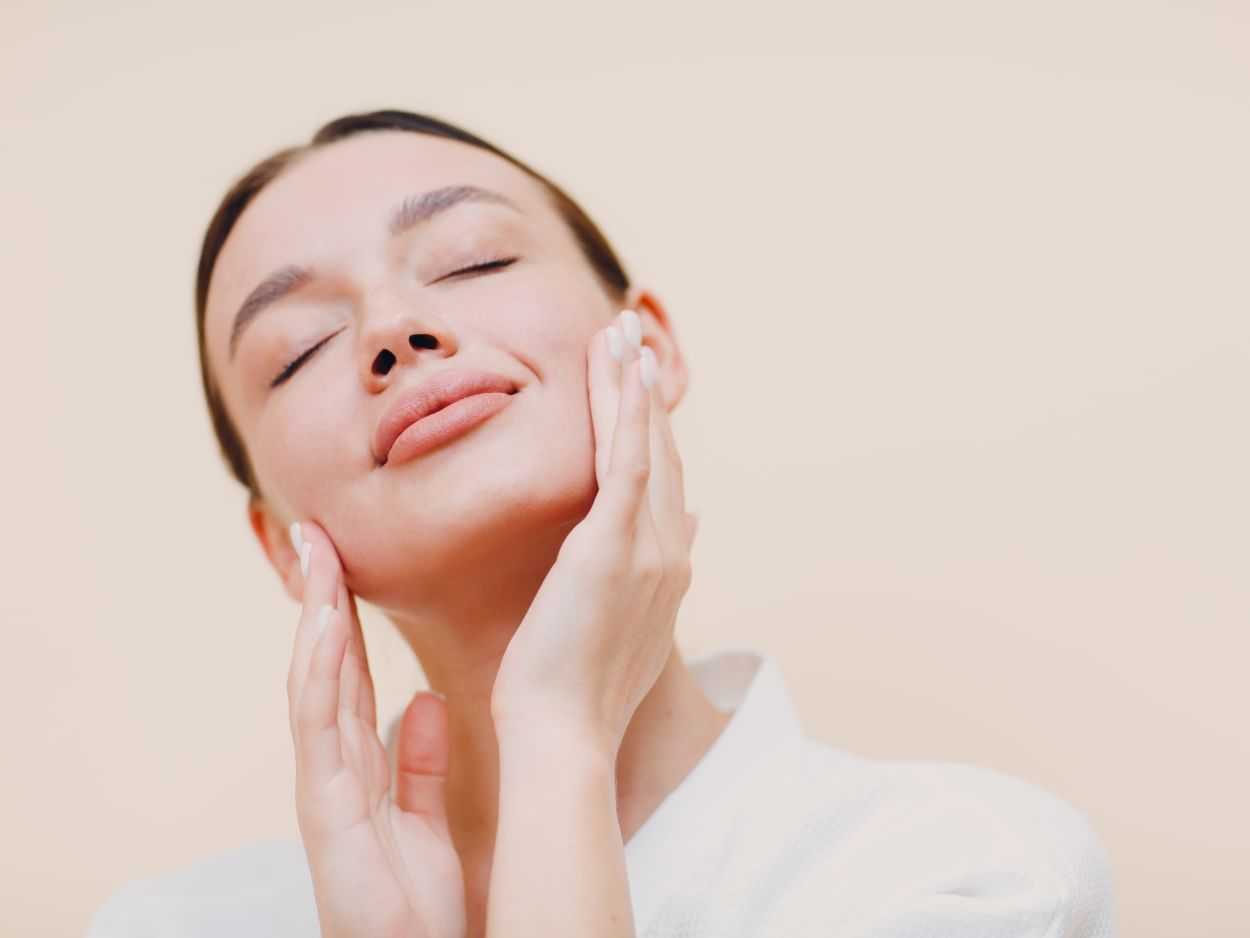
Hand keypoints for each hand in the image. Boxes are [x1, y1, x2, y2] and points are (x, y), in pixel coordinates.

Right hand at [287, 522, 466, 937]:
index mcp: (360, 766)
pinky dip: (317, 670)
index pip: (347, 673)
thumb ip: (418, 760)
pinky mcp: (323, 809)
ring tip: (314, 555)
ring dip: (311, 616)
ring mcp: (322, 784)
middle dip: (318, 598)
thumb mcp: (425, 820)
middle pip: (322, 665)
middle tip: (317, 533)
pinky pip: (318, 726)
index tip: (346, 558)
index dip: (344, 615)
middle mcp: (333, 766)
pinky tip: (322, 624)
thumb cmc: (414, 907)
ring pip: (312, 682)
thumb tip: (422, 698)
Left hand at [490, 308, 697, 754]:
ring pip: (645, 444)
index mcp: (667, 569)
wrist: (561, 735)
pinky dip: (630, 409)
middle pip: (659, 450)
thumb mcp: (625, 623)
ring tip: (623, 327)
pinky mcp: (614, 545)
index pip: (662, 481)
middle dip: (644, 389)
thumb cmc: (571, 690)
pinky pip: (628, 461)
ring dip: (634, 380)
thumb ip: (653, 572)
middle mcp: (670, 551)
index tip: (638, 383)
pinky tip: (626, 365)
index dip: (651, 427)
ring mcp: (649, 547)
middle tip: (632, 333)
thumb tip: (693, 521)